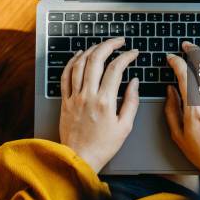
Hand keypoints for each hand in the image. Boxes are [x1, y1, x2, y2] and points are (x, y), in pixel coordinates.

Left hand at [59, 37, 139, 172]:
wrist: (79, 159)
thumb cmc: (103, 146)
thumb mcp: (125, 126)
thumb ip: (131, 101)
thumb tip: (134, 82)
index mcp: (105, 101)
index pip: (116, 68)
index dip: (126, 56)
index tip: (133, 53)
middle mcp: (88, 95)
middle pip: (96, 59)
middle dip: (109, 44)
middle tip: (119, 41)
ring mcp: (74, 96)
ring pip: (80, 63)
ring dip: (92, 50)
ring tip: (102, 45)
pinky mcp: (65, 100)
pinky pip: (66, 75)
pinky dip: (72, 61)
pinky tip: (80, 55)